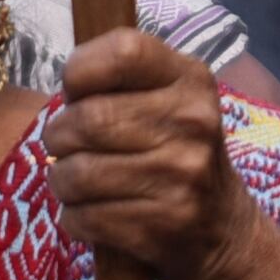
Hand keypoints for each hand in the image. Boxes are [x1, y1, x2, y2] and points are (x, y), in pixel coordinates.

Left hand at [42, 31, 261, 279]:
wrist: (221, 228)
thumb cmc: (175, 153)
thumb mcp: (167, 99)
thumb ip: (120, 79)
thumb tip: (68, 85)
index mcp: (191, 79)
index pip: (123, 51)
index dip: (81, 70)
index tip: (78, 93)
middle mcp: (193, 122)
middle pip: (86, 119)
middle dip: (58, 136)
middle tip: (67, 146)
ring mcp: (182, 175)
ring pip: (76, 173)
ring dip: (62, 181)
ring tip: (77, 182)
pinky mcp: (165, 223)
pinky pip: (84, 217)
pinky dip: (75, 218)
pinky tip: (93, 213)